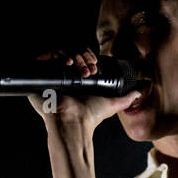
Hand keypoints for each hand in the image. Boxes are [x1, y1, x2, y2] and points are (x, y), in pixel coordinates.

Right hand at [25, 46, 146, 134]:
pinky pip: (44, 58)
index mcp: (76, 81)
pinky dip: (54, 55)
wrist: (73, 122)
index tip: (94, 63)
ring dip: (72, 56)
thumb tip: (138, 93)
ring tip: (79, 68)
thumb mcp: (111, 104)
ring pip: (59, 54)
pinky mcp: (38, 78)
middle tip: (89, 69)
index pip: (80, 59)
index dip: (87, 56)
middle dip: (82, 57)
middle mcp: (62, 78)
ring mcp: (50, 77)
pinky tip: (66, 63)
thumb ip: (125, 99)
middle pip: (70, 55)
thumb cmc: (90, 116)